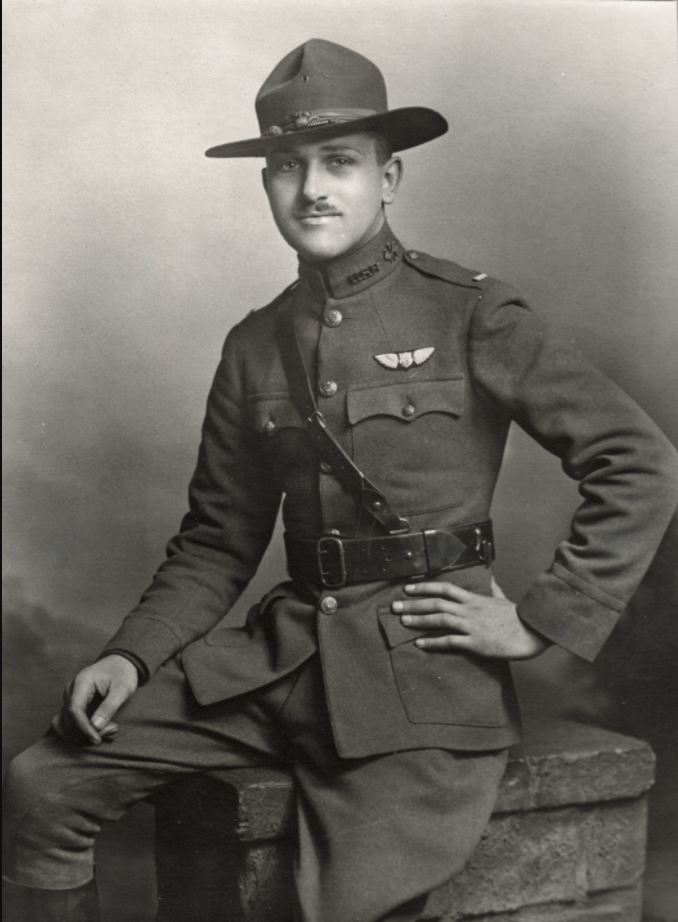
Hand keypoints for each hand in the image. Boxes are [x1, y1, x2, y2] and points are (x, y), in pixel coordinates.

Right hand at [51, 654, 138, 744]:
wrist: (120, 663)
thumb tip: (95, 727)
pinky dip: (82, 732)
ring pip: (67, 725)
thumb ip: (109, 707)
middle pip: (69, 720)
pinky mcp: (72, 705)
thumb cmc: (123, 673)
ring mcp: (69, 698)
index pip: (74, 710)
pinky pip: (70, 724)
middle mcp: (71, 690)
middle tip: (113, 730)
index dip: (84, 728)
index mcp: (82, 682)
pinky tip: (101, 731)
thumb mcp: (123, 689)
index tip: (97, 739)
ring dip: (84, 734)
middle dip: (87, 733)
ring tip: (110, 730)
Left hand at [391, 577, 548, 659]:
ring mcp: (471, 626)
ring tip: (402, 621)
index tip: (408, 587)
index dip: (424, 587)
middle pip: (436, 603)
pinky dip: (433, 642)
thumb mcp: (503, 599)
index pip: (445, 588)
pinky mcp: (475, 643)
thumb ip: (493, 590)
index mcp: (474, 599)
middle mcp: (469, 610)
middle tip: (394, 606)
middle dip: (413, 604)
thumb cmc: (518, 617)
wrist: (532, 632)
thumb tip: (491, 579)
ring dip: (419, 620)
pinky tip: (420, 644)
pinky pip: (449, 642)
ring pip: (439, 620)